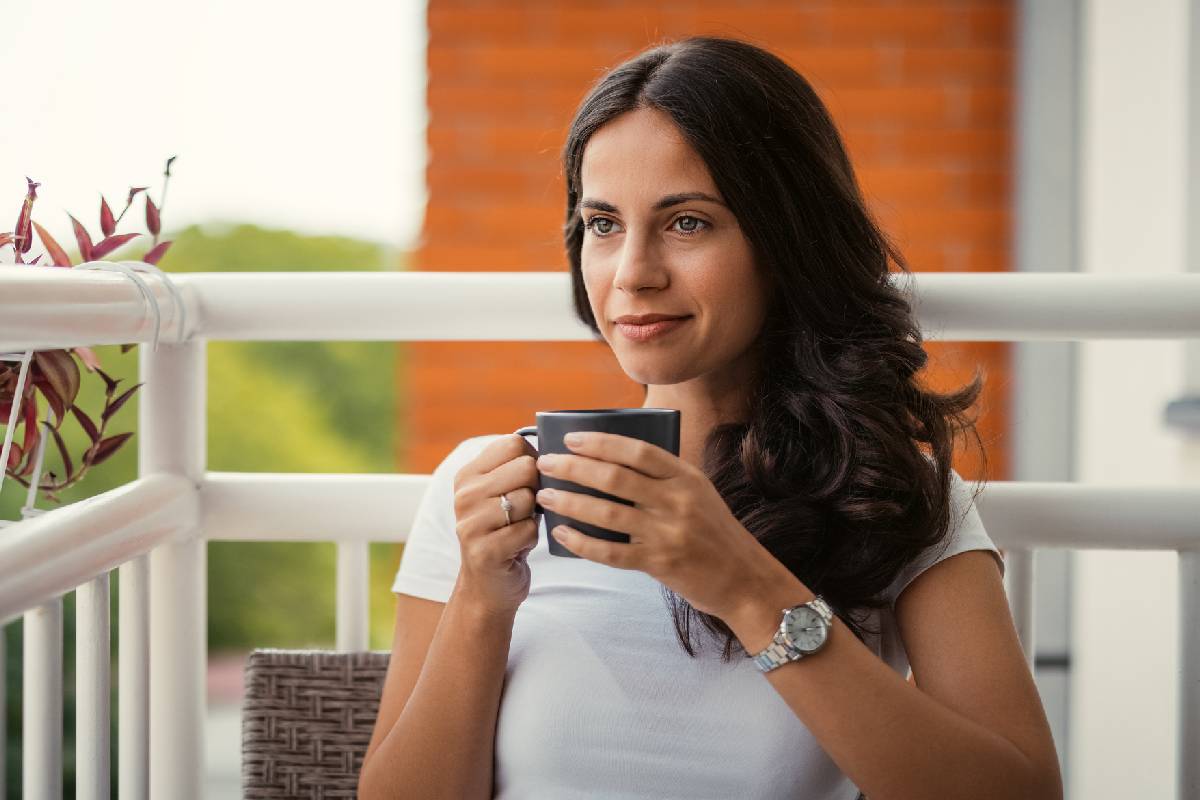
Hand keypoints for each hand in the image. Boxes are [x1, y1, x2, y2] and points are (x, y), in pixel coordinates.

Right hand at [451, 434, 541, 614]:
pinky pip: (528, 530)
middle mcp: (464, 495)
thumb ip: (518, 468)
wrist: (487, 586)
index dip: (533, 460)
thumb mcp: (502, 494)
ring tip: (517, 528)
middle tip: (524, 509)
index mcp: (468, 475)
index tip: (528, 481)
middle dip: (536, 489)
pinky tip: (516, 546)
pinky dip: (530, 539)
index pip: (514, 444)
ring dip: (533, 516)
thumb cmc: (505, 532)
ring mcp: (471, 523)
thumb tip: (556, 452)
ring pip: (529, 499)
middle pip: (526, 468)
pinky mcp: (484, 550)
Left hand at [534, 431, 785, 619]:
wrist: (746, 580)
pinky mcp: (659, 564)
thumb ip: (664, 478)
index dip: (600, 442)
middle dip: (573, 468)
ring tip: (547, 495)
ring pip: (607, 513)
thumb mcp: (699, 494)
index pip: (637, 450)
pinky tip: (562, 533)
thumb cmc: (716, 534)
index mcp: (686, 477)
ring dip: (570, 502)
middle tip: (546, 464)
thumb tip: (610, 462)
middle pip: (614, 477)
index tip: (570, 439)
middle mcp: (677, 501)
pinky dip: (582, 542)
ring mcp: (668, 533)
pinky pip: (611, 552)